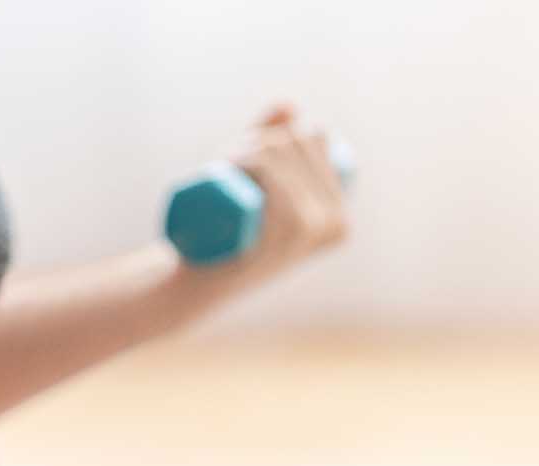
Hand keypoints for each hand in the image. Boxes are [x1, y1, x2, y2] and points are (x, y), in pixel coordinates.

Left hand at [202, 102, 352, 289]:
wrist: (198, 285)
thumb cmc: (227, 236)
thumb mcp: (256, 189)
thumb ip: (276, 144)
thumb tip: (291, 108)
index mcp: (341, 215)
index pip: (318, 139)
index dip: (280, 135)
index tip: (248, 158)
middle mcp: (336, 222)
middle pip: (298, 142)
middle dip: (259, 140)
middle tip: (228, 166)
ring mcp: (311, 228)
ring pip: (278, 152)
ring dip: (245, 147)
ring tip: (223, 168)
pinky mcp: (281, 231)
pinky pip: (270, 170)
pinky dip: (251, 159)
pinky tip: (232, 164)